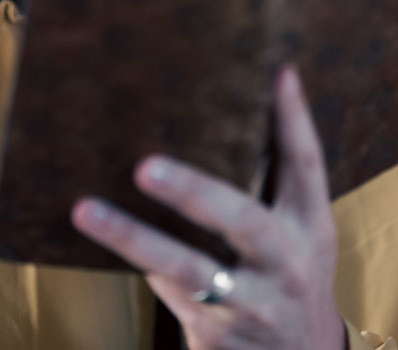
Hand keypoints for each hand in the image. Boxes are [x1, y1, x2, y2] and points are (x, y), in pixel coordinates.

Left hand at [71, 65, 346, 349]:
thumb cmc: (284, 276)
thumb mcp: (297, 233)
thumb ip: (272, 180)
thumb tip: (236, 97)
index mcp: (311, 227)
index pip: (307, 167)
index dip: (294, 121)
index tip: (278, 75)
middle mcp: (288, 265)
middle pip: (242, 221)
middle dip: (193, 192)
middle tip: (144, 166)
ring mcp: (254, 305)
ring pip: (188, 270)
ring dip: (134, 239)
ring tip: (86, 210)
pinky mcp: (218, 336)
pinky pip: (168, 294)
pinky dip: (135, 262)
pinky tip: (96, 235)